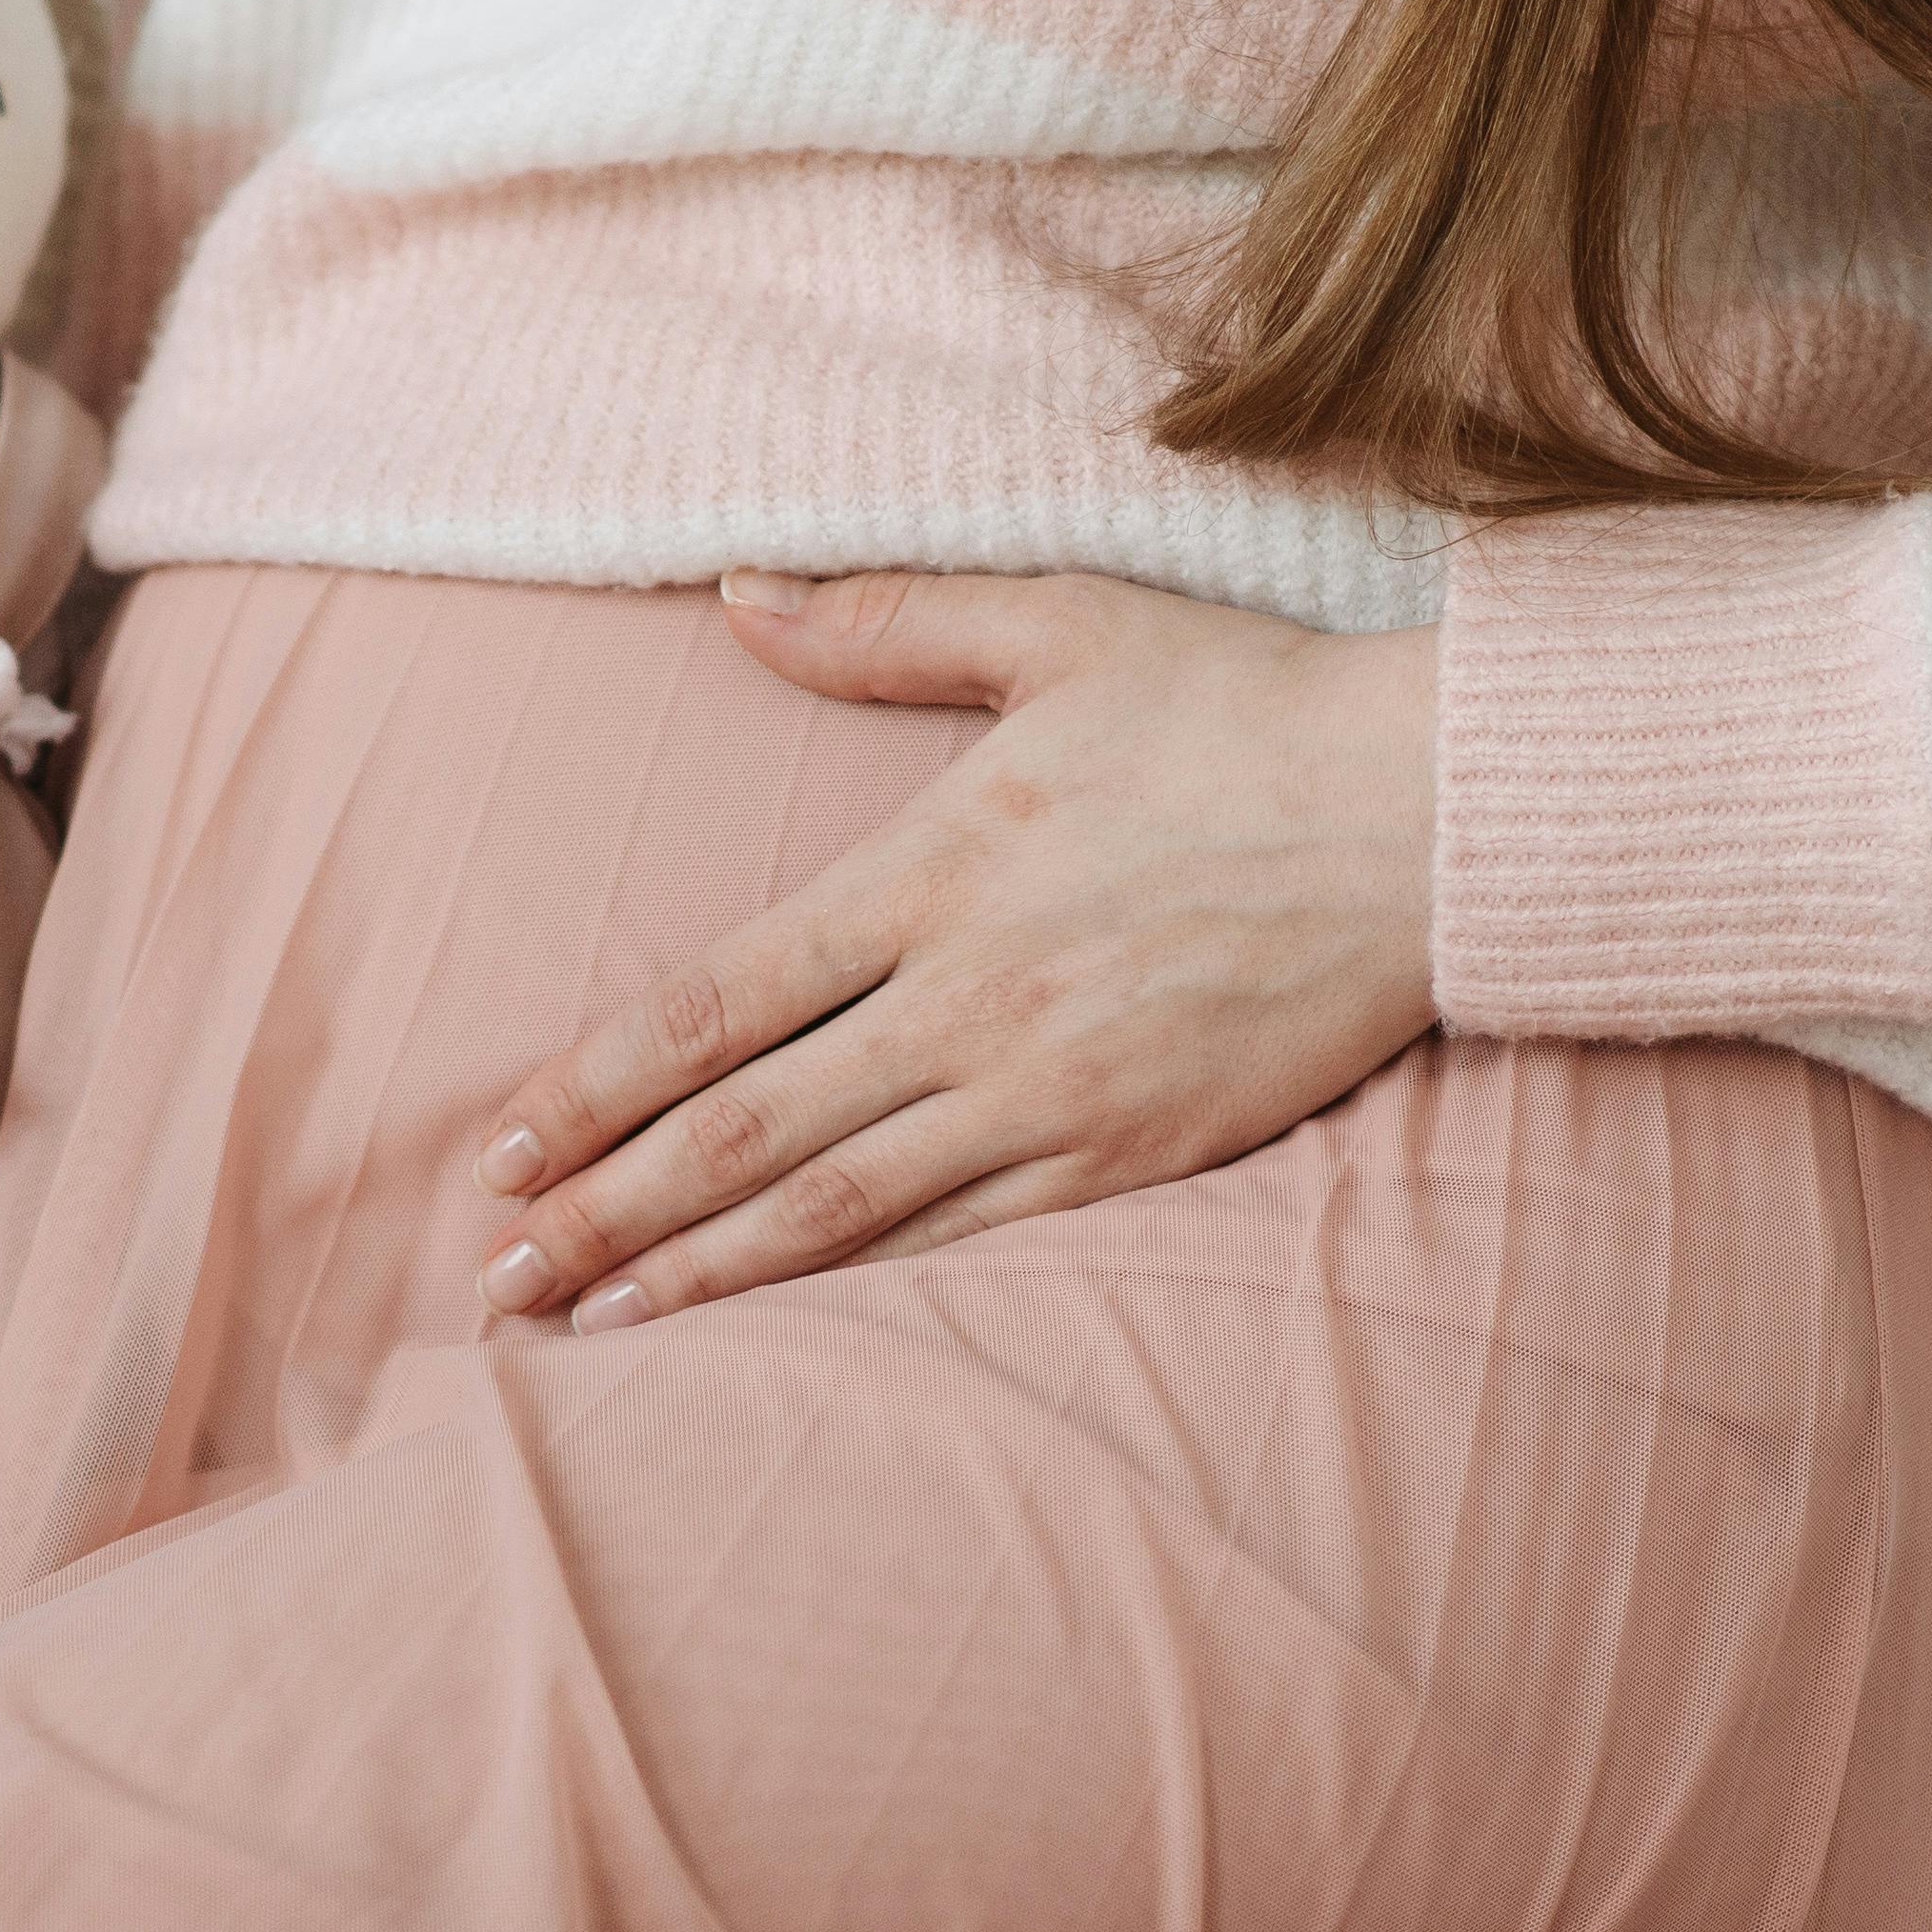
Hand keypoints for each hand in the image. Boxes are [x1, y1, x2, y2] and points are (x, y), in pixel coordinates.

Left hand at [472, 569, 1436, 1328]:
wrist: (1432, 817)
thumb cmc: (1246, 708)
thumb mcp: (1058, 619)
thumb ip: (884, 617)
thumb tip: (732, 596)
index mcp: (931, 870)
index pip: (712, 1000)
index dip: (590, 1086)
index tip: (501, 1149)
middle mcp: (969, 997)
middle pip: (742, 1127)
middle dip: (606, 1211)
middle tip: (499, 1281)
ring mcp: (1048, 1092)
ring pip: (835, 1209)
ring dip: (698, 1275)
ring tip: (590, 1329)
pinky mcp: (1129, 1157)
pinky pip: (962, 1246)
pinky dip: (850, 1295)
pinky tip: (766, 1335)